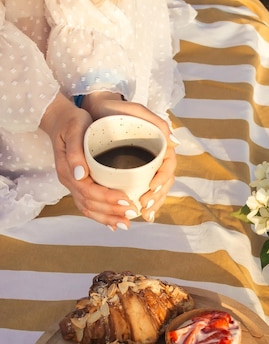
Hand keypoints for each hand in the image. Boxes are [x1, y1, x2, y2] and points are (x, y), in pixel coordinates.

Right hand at [40, 93, 137, 228]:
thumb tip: (80, 175)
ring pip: (88, 209)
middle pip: (89, 205)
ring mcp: (73, 184)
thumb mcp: (75, 129)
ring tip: (126, 223)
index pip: (88, 191)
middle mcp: (69, 181)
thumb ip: (75, 151)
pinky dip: (101, 215)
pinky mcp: (79, 184)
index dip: (108, 198)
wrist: (61, 119)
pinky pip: (88, 205)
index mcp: (67, 170)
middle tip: (133, 214)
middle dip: (111, 212)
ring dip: (107, 218)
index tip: (127, 200)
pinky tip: (113, 222)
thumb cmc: (71, 121)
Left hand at [82, 92, 177, 221]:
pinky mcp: (133, 172)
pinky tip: (141, 214)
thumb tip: (175, 144)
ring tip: (144, 214)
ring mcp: (145, 166)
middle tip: (145, 206)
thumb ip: (157, 122)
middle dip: (158, 197)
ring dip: (154, 204)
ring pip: (156, 190)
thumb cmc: (116, 110)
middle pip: (165, 182)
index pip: (168, 166)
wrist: (97, 111)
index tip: (151, 188)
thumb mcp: (136, 110)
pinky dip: (144, 203)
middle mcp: (155, 158)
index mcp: (160, 145)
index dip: (162, 179)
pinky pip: (143, 190)